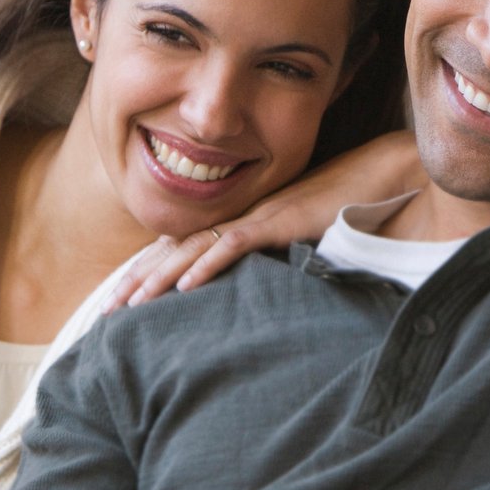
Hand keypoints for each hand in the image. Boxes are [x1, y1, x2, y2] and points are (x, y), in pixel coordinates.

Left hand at [107, 132, 423, 310]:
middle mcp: (242, 218)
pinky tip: (183, 287)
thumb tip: (259, 298)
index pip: (183, 250)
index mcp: (242, 222)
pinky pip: (236, 244)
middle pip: (175, 252)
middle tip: (103, 313)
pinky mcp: (281, 222)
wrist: (386, 176)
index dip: (148, 274)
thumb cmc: (351, 207)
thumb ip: (277, 264)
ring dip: (157, 279)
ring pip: (195, 250)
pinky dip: (208, 266)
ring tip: (127, 306)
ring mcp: (259, 218)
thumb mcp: (303, 242)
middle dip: (136, 281)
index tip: (120, 302)